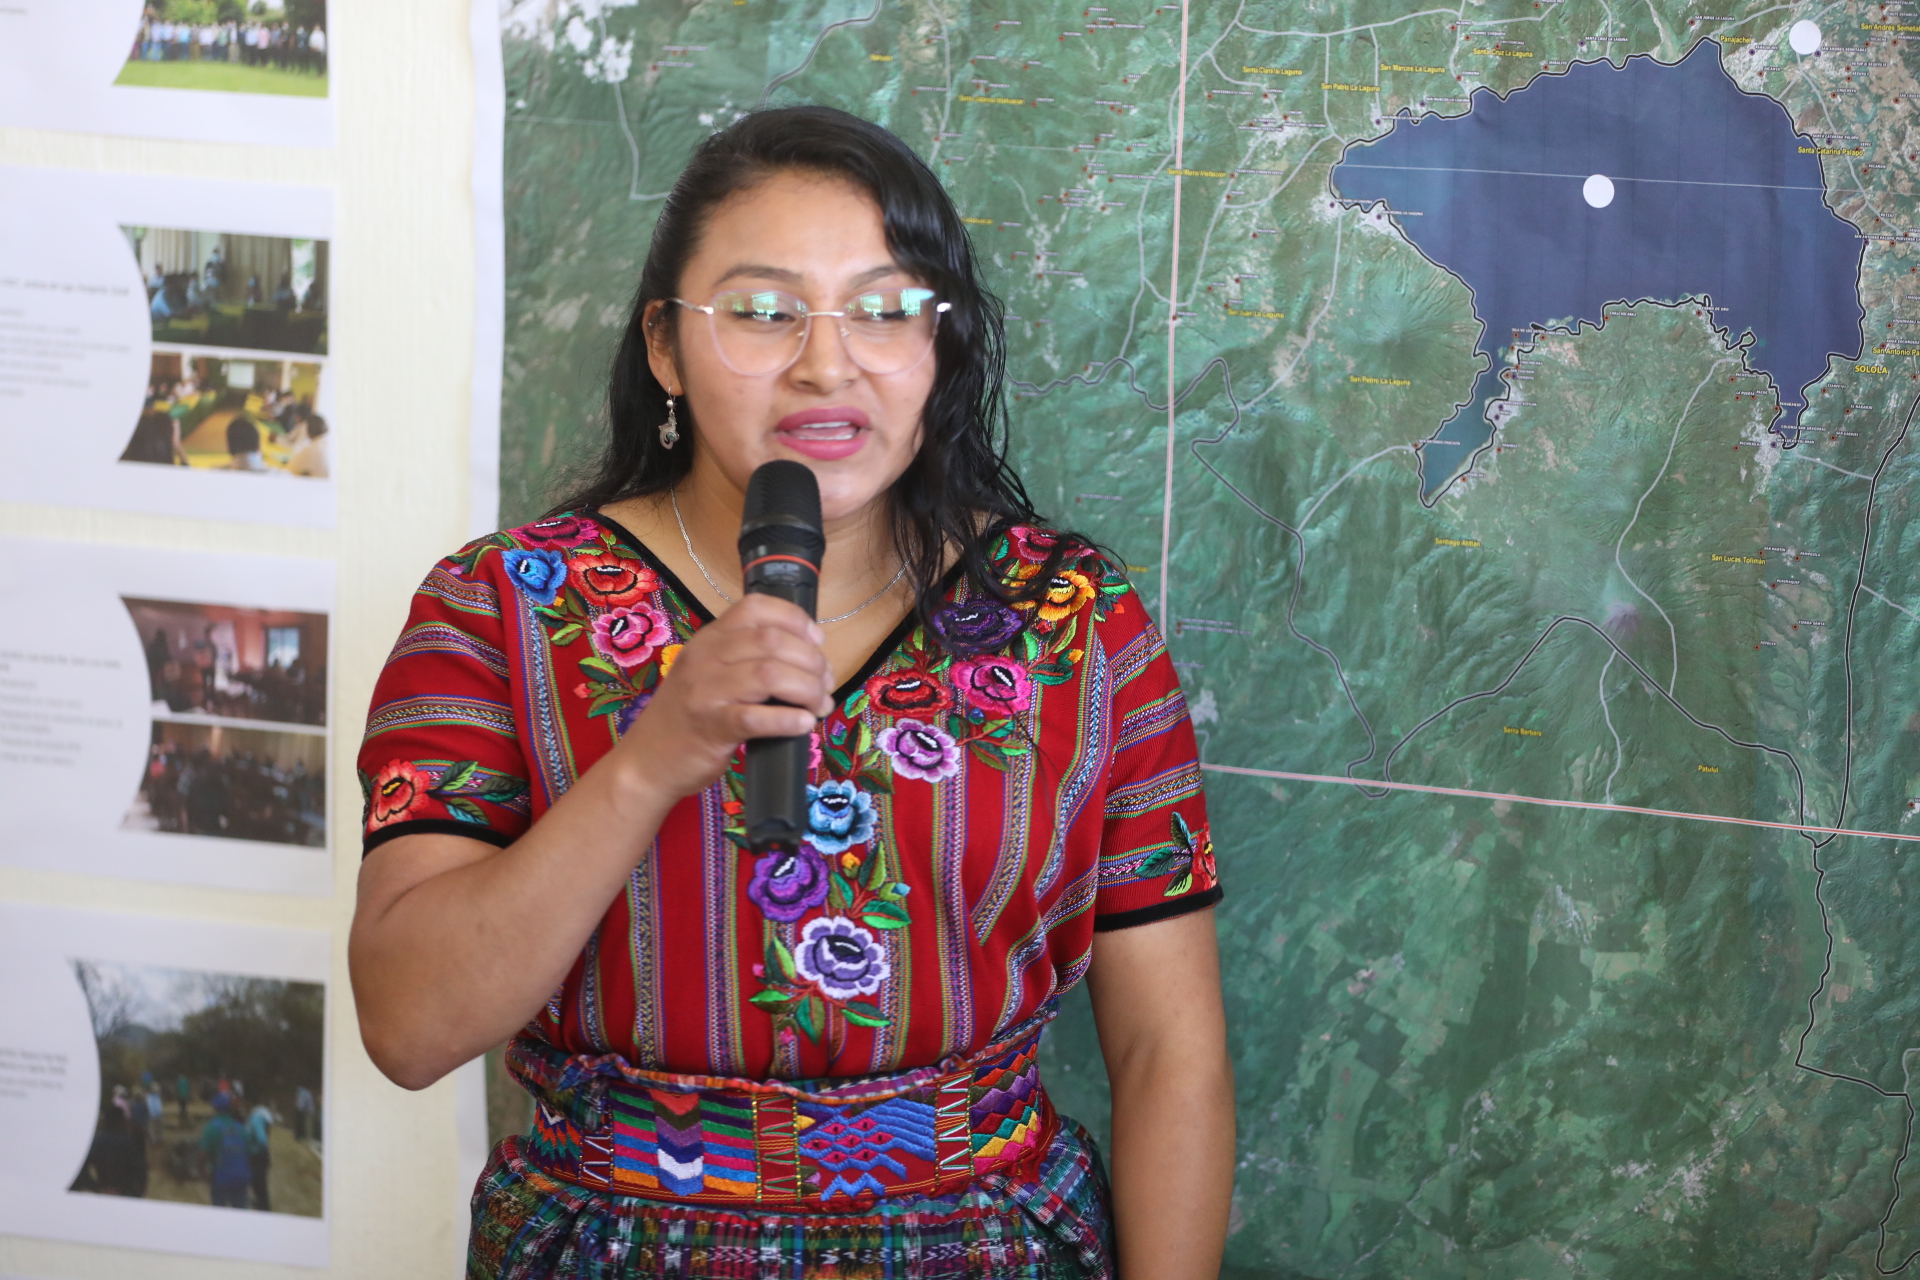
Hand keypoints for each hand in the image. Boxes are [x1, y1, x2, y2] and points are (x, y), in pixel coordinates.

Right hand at [614, 592, 833, 802]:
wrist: (646, 761)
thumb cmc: (689, 717)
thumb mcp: (710, 673)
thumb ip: (746, 658)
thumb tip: (810, 657)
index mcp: (709, 639)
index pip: (756, 607)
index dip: (796, 620)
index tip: (817, 643)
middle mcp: (705, 658)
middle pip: (772, 641)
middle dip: (812, 661)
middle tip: (825, 683)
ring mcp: (705, 692)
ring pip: (770, 674)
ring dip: (807, 689)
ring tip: (818, 705)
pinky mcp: (711, 728)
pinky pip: (756, 717)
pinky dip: (788, 719)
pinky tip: (803, 724)